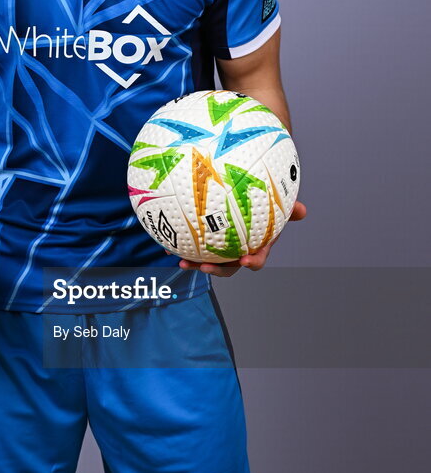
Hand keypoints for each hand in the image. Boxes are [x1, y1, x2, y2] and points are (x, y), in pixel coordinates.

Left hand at [168, 200, 307, 277]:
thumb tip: (303, 209)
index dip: (252, 262)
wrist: (240, 203)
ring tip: (183, 263)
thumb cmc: (262, 207)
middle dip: (216, 270)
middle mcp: (237, 252)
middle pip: (228, 267)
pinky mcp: (205, 245)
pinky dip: (183, 249)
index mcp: (255, 246)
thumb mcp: (275, 206)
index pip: (256, 259)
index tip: (245, 260)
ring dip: (196, 264)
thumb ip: (288, 209)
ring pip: (209, 261)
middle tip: (206, 267)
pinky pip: (194, 250)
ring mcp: (220, 250)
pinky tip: (169, 246)